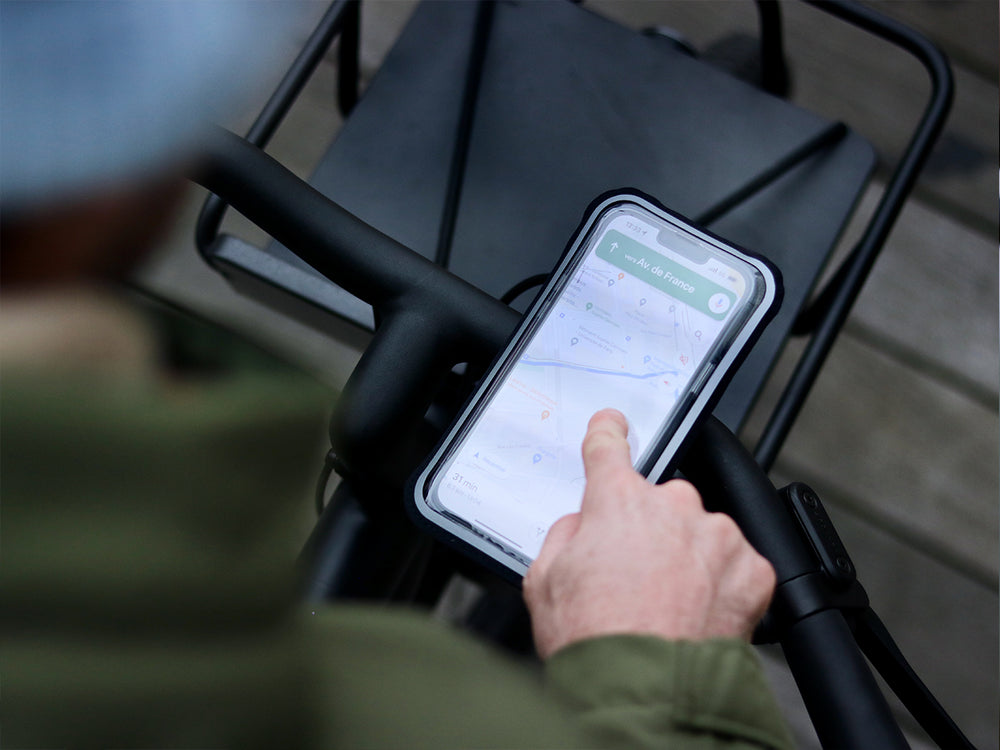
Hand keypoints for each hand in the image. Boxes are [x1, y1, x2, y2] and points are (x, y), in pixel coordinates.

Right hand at [523, 409, 775, 659]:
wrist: (647, 690)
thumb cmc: (595, 640)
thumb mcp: (543, 582)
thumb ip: (564, 536)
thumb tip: (582, 527)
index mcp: (618, 501)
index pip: (609, 447)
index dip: (608, 432)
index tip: (614, 423)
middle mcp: (672, 506)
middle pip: (660, 503)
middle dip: (649, 530)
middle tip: (635, 578)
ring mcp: (716, 535)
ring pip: (701, 533)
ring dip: (688, 557)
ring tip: (668, 604)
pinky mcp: (753, 568)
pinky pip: (736, 563)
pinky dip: (721, 583)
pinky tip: (699, 612)